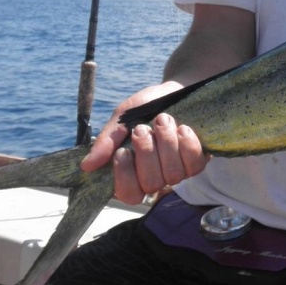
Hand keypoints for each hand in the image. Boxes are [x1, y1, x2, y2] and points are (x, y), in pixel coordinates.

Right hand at [82, 83, 209, 204]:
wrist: (176, 90)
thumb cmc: (146, 107)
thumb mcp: (122, 119)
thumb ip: (107, 141)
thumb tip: (87, 166)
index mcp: (134, 172)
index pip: (129, 194)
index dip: (125, 176)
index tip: (123, 151)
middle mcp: (157, 177)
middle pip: (151, 184)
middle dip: (146, 153)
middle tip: (142, 128)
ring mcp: (179, 171)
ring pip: (173, 174)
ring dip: (166, 144)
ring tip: (162, 120)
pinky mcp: (198, 161)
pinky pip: (195, 164)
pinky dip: (187, 145)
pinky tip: (182, 128)